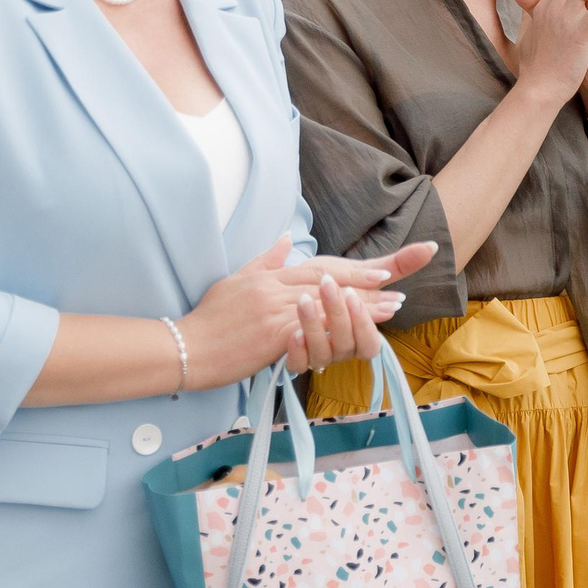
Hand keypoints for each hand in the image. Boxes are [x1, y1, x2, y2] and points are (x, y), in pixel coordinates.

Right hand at [179, 237, 438, 385]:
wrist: (185, 348)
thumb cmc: (208, 320)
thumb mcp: (235, 281)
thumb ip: (265, 260)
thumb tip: (287, 238)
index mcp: (270, 276)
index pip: (320, 267)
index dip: (353, 269)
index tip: (384, 271)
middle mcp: (276, 287)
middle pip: (331, 279)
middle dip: (368, 281)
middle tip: (401, 282)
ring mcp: (276, 308)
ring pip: (329, 302)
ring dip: (365, 305)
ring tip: (394, 306)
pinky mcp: (274, 332)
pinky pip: (314, 327)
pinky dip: (342, 325)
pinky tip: (362, 329)